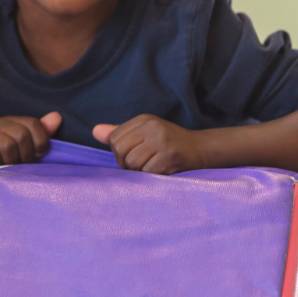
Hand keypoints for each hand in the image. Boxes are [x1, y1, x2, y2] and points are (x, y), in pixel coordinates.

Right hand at [0, 111, 60, 164]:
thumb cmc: (5, 159)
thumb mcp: (26, 147)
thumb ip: (41, 132)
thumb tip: (57, 116)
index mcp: (13, 121)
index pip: (33, 123)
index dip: (40, 142)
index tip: (37, 155)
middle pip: (22, 135)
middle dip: (24, 155)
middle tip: (19, 164)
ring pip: (7, 145)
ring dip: (10, 161)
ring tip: (6, 166)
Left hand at [93, 115, 209, 173]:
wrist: (202, 149)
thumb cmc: (169, 143)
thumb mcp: (145, 133)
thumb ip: (120, 133)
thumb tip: (95, 132)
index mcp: (144, 119)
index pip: (114, 137)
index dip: (119, 152)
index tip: (130, 156)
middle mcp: (152, 127)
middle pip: (120, 150)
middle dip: (125, 163)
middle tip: (139, 166)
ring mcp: (162, 141)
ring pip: (132, 163)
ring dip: (138, 172)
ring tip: (150, 168)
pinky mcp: (170, 155)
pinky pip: (147, 172)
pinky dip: (150, 177)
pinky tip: (160, 171)